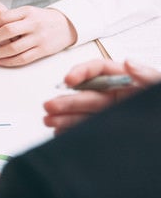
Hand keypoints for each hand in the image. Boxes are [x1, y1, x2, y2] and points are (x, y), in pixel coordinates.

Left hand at [0, 7, 76, 66]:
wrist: (67, 25)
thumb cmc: (41, 19)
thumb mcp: (28, 12)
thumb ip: (11, 18)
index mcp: (27, 12)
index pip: (3, 17)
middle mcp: (33, 24)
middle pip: (8, 31)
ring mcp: (38, 38)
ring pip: (13, 48)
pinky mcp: (43, 50)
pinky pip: (23, 58)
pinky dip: (9, 61)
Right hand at [43, 59, 160, 134]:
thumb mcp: (160, 87)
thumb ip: (147, 74)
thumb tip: (128, 63)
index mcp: (128, 81)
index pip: (98, 70)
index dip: (81, 73)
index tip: (69, 81)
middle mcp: (117, 96)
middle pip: (86, 95)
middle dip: (66, 100)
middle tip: (49, 106)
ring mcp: (112, 114)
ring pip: (83, 113)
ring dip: (64, 117)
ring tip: (48, 121)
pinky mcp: (111, 131)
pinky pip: (88, 129)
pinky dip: (72, 132)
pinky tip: (60, 134)